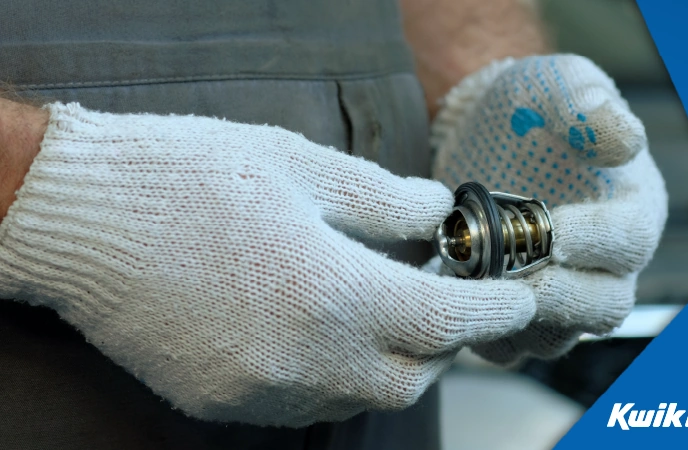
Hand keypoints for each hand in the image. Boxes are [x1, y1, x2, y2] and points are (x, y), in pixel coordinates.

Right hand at [0, 102, 536, 425]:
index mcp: (330, 291)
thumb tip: (432, 215)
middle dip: (443, 342)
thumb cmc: (184, 178)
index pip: (446, 320)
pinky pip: (304, 403)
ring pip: (359, 396)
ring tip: (376, 308)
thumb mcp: (298, 165)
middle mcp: (302, 357)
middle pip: (411, 377)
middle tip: (441, 296)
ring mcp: (259, 390)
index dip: (492, 308)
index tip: (513, 296)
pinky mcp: (222, 401)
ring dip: (387, 360)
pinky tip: (317, 330)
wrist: (78, 217)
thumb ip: (382, 199)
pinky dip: (332, 373)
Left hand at [430, 54, 666, 363]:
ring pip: (556, 336)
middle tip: (515, 275)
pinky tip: (453, 299)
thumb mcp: (558, 84)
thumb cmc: (528, 104)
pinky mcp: (516, 309)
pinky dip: (483, 332)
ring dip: (518, 321)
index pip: (630, 240)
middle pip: (604, 304)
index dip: (597, 242)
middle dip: (561, 296)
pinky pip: (509, 344)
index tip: (553, 232)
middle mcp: (604, 262)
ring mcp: (560, 291)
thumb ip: (588, 103)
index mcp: (629, 209)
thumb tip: (625, 142)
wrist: (479, 131)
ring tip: (475, 287)